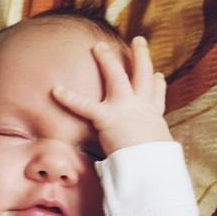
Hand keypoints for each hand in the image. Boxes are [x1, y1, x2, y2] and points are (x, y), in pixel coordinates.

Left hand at [52, 36, 172, 155]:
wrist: (152, 166)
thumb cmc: (157, 166)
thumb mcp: (160, 159)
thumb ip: (152, 159)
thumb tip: (153, 174)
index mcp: (154, 119)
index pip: (157, 98)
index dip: (158, 86)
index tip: (159, 76)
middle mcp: (142, 108)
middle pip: (142, 76)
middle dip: (140, 57)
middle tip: (137, 41)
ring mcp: (125, 108)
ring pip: (117, 76)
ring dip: (107, 59)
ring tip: (98, 46)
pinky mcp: (107, 117)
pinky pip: (84, 106)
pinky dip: (69, 98)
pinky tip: (55, 90)